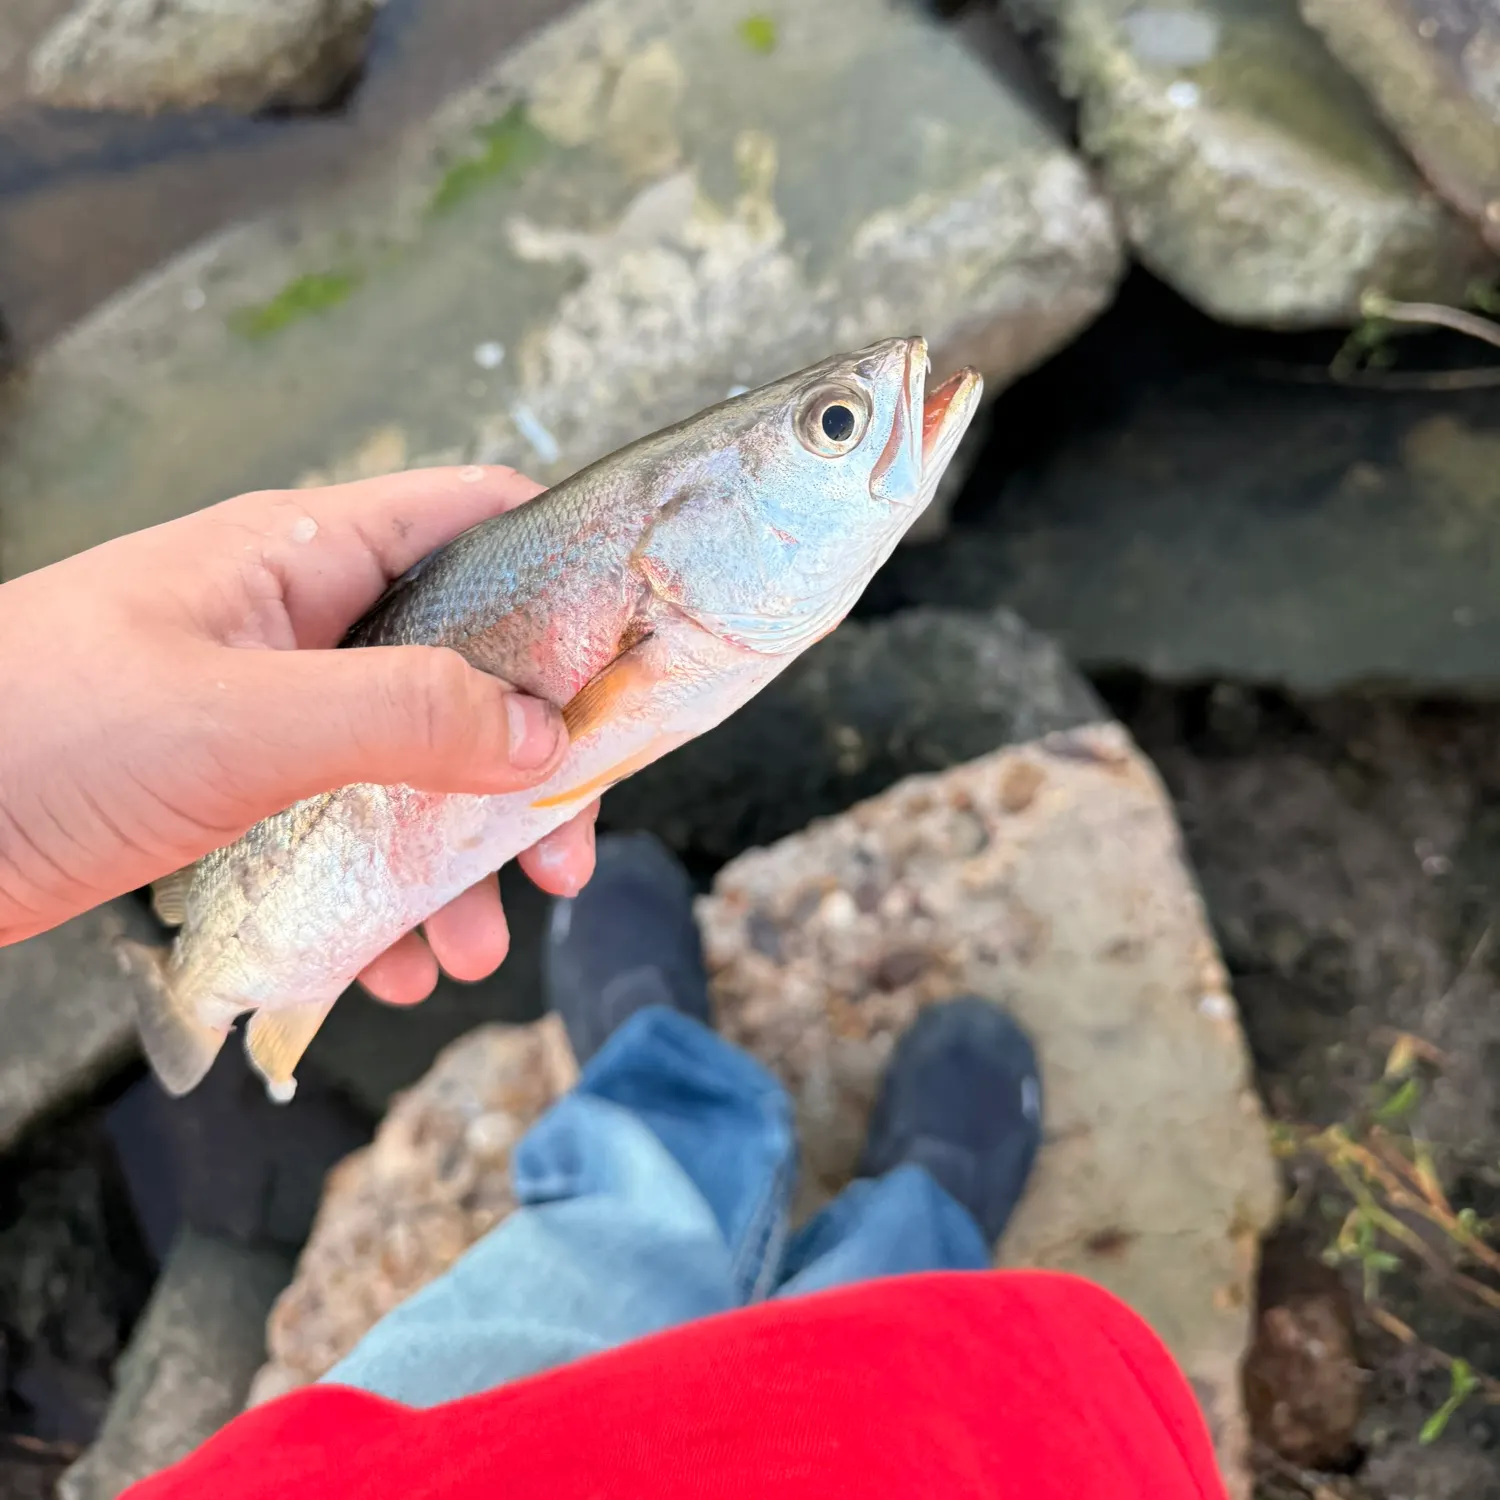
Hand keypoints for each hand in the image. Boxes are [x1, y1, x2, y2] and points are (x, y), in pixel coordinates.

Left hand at [0, 466, 598, 1001]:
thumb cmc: (37, 727)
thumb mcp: (243, 719)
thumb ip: (405, 715)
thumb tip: (542, 738)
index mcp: (311, 555)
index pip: (482, 522)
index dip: (570, 581)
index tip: (629, 673)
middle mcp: (308, 624)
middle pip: (471, 670)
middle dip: (525, 767)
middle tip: (562, 853)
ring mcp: (276, 712)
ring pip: (415, 770)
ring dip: (455, 862)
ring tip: (466, 949)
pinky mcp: (243, 796)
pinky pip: (348, 836)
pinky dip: (380, 901)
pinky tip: (384, 967)